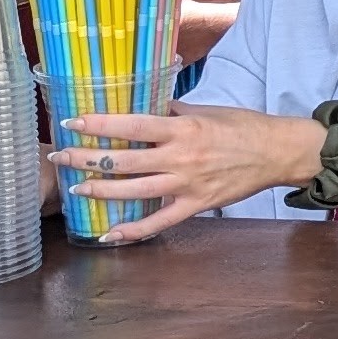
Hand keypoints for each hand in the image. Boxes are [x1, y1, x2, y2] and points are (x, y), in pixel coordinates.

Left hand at [60, 105, 323, 242]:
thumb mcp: (207, 110)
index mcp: (183, 128)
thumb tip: (144, 104)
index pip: (132, 125)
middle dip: (87, 158)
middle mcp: (181, 157)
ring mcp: (187, 184)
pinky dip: (133, 231)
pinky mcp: (195, 205)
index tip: (71, 122)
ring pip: (134, 192)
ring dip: (101, 191)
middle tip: (60, 156)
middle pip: (124, 160)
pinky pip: (159, 222)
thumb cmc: (243, 126)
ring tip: (77, 189)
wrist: (277, 152)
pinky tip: (109, 235)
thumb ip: (173, 111)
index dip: (99, 125)